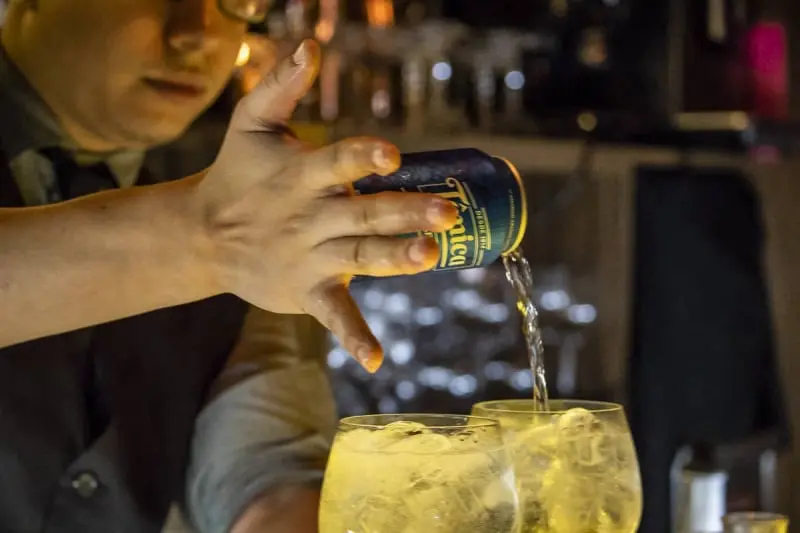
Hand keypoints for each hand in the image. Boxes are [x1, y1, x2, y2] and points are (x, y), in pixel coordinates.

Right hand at [197, 40, 456, 372]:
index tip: (391, 155)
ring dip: (394, 260)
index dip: (361, 158)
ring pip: (359, 259)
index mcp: (300, 176)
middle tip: (447, 212)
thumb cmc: (238, 173)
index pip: (335, 163)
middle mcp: (309, 218)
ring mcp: (309, 258)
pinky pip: (334, 314)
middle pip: (363, 215)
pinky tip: (377, 360)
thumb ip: (280, 85)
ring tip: (430, 257)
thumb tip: (311, 43)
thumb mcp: (251, 123)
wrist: (205, 234)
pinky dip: (353, 336)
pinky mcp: (308, 290)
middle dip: (404, 213)